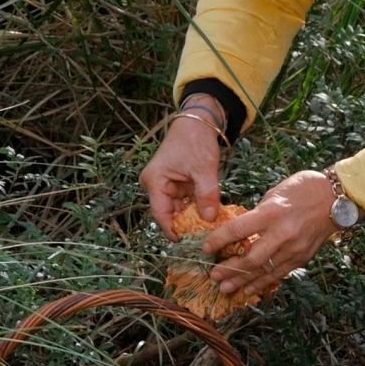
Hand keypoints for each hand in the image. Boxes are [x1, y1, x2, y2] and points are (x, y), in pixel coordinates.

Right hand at [139, 103, 223, 240]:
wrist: (198, 123)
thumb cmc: (196, 141)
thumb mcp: (204, 168)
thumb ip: (207, 194)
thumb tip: (209, 219)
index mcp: (155, 181)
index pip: (161, 214)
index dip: (172, 230)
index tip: (187, 242)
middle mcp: (155, 185)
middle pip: (169, 213)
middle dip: (186, 225)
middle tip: (204, 237)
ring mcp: (164, 185)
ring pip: (178, 209)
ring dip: (192, 217)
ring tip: (209, 229)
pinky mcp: (174, 184)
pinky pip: (184, 202)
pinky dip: (195, 208)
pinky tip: (208, 215)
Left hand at [203, 170, 340, 294]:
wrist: (338, 197)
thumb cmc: (304, 189)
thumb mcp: (275, 194)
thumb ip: (257, 214)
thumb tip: (240, 229)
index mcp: (272, 212)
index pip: (238, 230)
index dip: (218, 241)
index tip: (205, 247)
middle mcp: (283, 233)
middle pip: (250, 258)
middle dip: (229, 269)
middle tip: (213, 275)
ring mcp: (294, 248)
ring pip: (264, 271)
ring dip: (242, 281)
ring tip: (226, 288)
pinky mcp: (303, 257)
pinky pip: (279, 273)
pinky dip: (263, 282)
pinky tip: (250, 289)